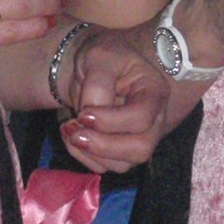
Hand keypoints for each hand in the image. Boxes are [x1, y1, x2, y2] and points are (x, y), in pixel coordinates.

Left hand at [57, 25, 172, 173]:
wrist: (93, 68)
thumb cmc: (103, 58)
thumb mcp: (99, 57)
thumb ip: (97, 83)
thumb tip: (89, 117)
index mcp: (154, 92)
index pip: (142, 117)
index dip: (112, 121)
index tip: (83, 113)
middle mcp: (154, 120)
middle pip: (141, 149)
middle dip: (104, 146)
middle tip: (75, 132)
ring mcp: (140, 138)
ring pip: (123, 164)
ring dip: (90, 152)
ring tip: (69, 128)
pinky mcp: (121, 152)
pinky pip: (105, 166)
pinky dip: (83, 156)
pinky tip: (70, 134)